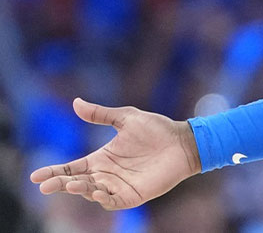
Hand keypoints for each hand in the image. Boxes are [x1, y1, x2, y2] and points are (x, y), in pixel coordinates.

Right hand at [29, 98, 201, 209]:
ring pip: (92, 192)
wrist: (183, 141)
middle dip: (60, 184)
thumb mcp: (126, 118)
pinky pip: (114, 201)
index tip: (36, 176)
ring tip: (72, 183)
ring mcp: (119, 186)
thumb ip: (100, 114)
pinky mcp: (133, 195)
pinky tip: (98, 192)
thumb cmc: (157, 129)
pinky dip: (104, 199)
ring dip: (81, 189)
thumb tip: (75, 102)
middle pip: (77, 182)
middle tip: (46, 185)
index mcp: (101, 158)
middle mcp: (106, 174)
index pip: (71, 168)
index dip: (54, 172)